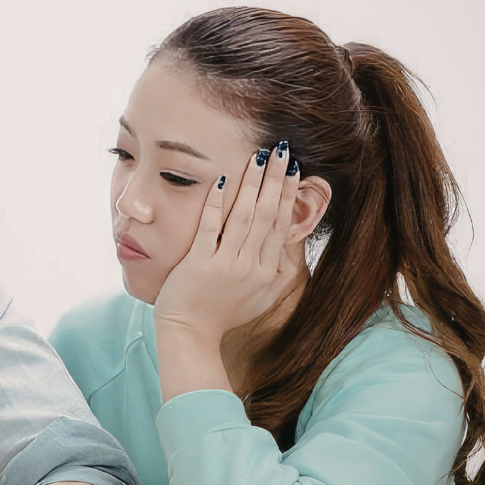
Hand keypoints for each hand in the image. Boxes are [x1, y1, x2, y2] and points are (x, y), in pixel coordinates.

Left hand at [153, 142, 301, 342]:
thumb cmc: (222, 315)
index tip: (293, 169)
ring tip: (258, 157)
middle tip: (282, 150)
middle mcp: (251, 266)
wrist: (191, 334)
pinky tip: (220, 180)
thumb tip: (289, 247)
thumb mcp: (261, 297)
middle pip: (267, 214)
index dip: (288, 194)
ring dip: (251, 184)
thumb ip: (277, 272)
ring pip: (244, 216)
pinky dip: (216, 203)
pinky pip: (210, 228)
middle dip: (275, 179)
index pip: (281, 224)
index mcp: (267, 271)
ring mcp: (226, 264)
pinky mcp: (200, 264)